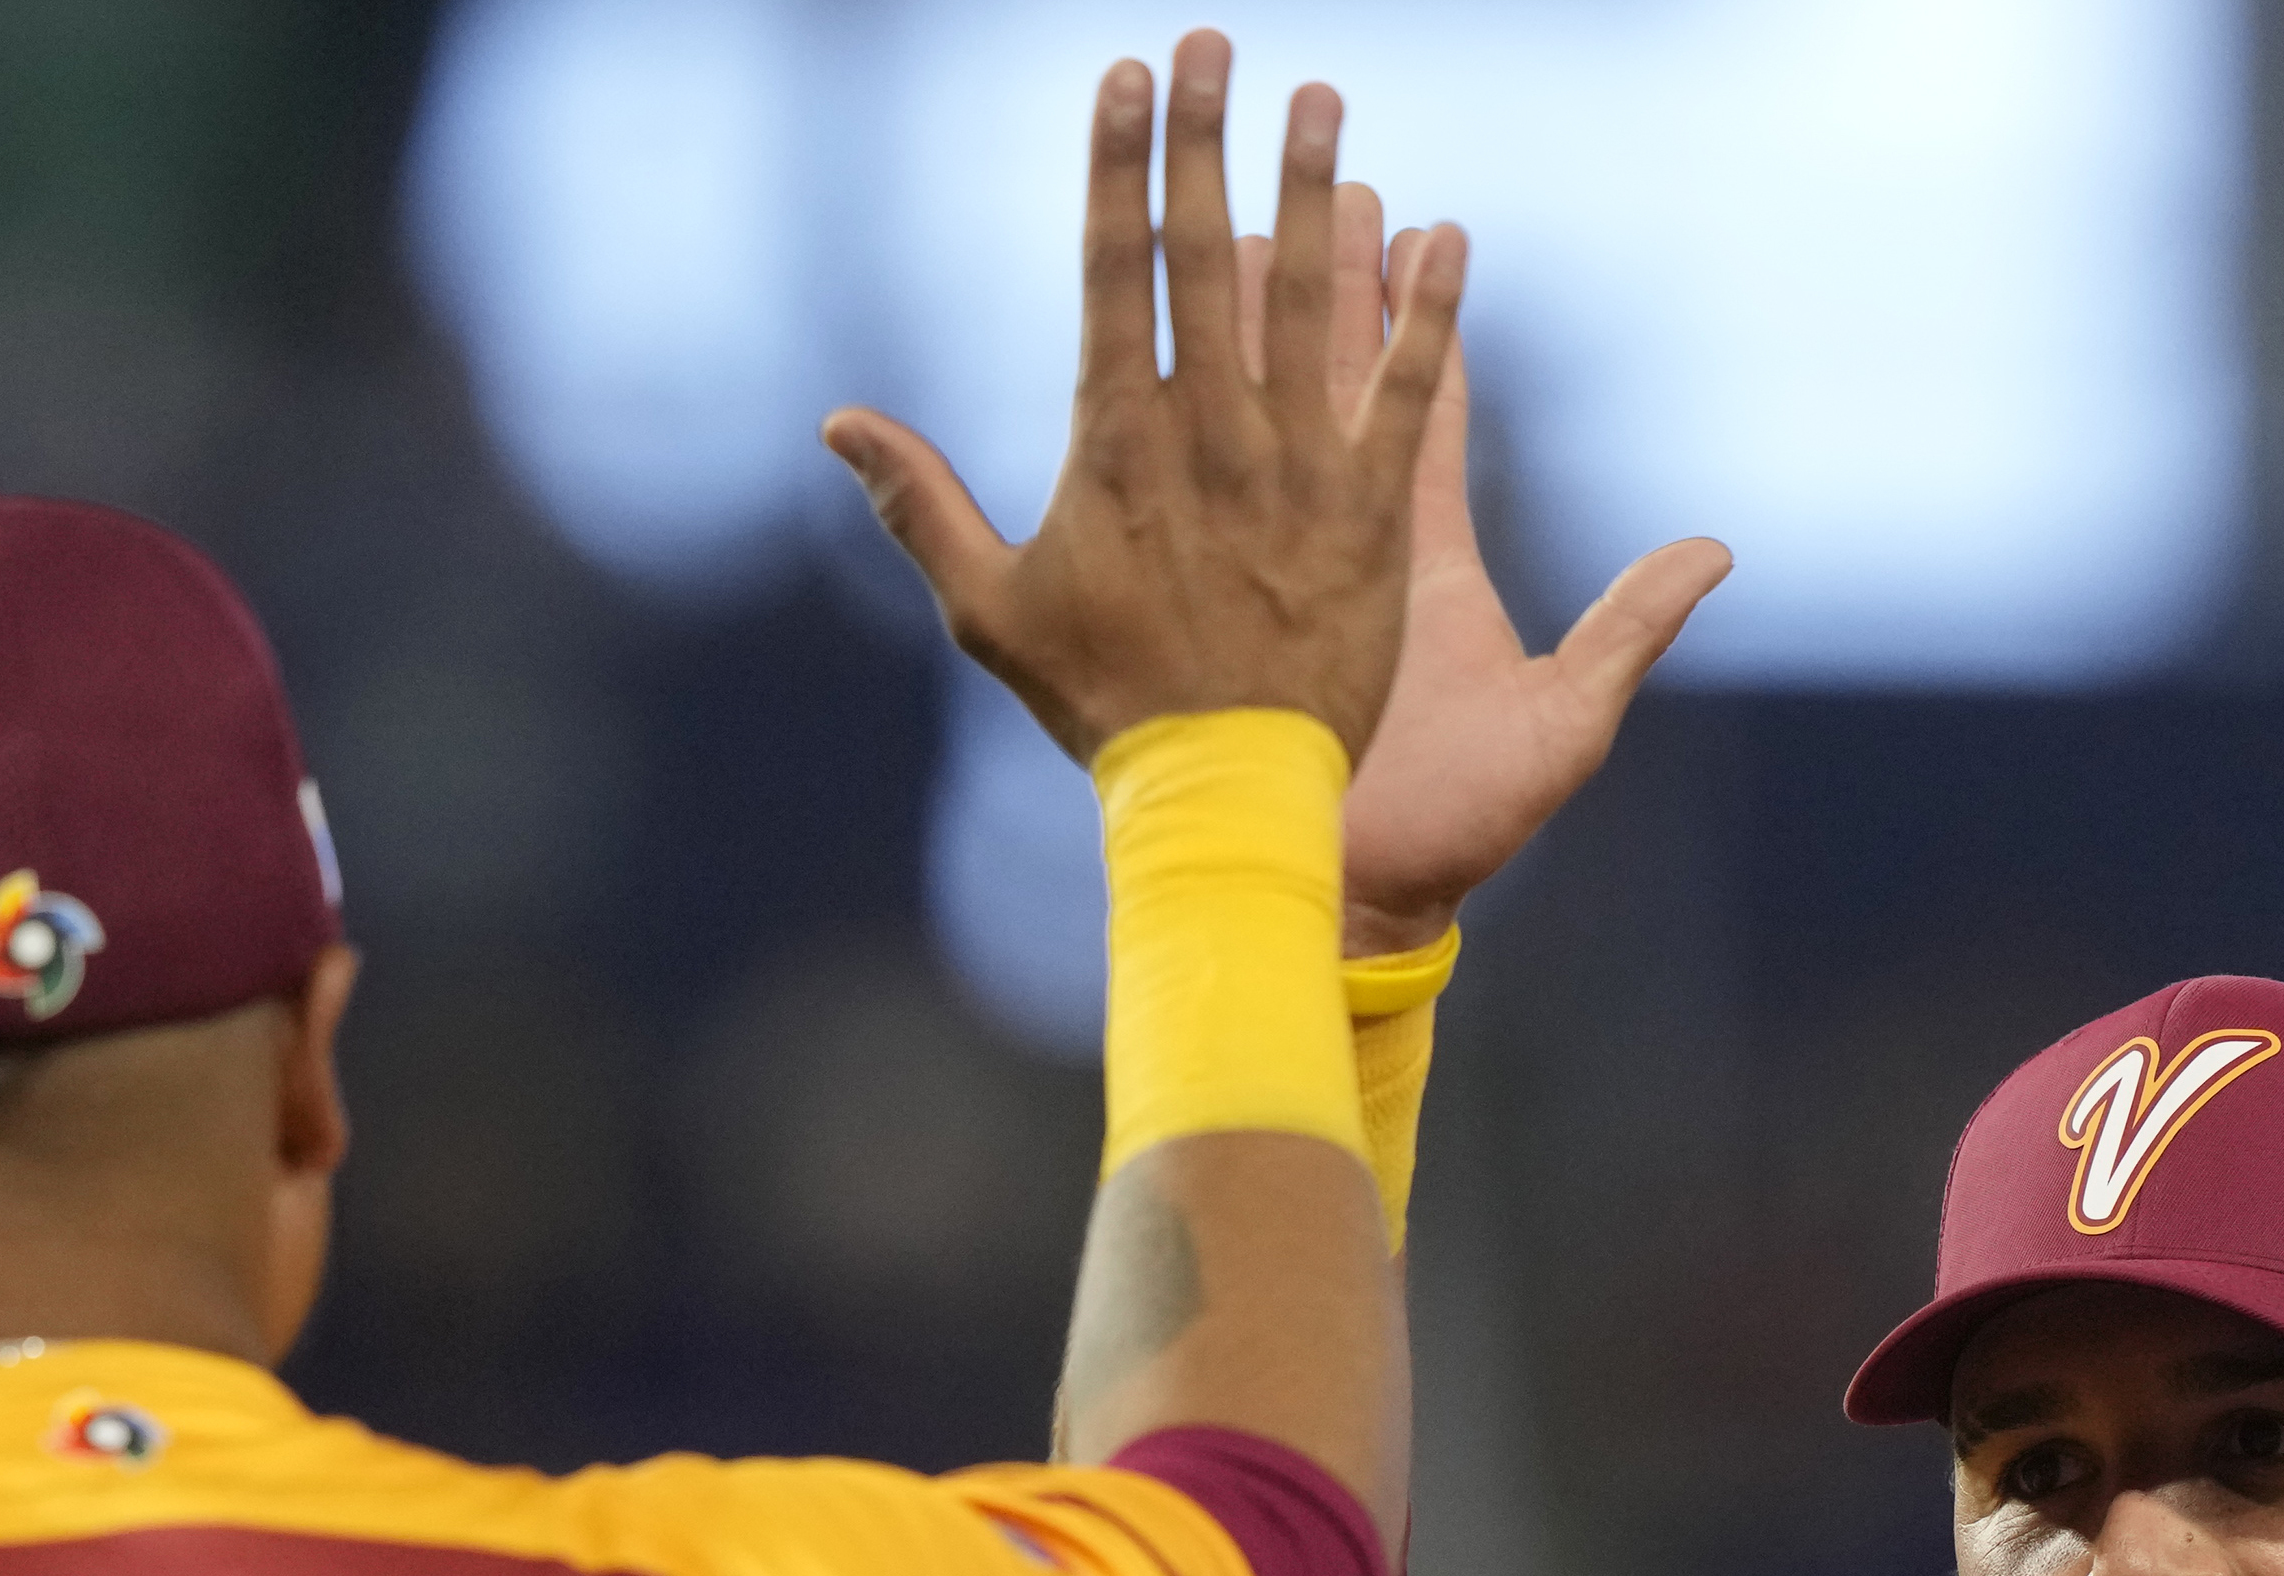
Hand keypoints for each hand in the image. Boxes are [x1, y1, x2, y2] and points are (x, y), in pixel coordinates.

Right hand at [826, 33, 1457, 765]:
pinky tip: (1445, 236)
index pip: (1116, 274)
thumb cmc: (1102, 704)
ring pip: (1310, 305)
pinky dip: (1429, 316)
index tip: (1128, 80)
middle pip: (1206, 258)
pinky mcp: (1371, 514)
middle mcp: (1209, 438)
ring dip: (1315, 193)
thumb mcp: (991, 611)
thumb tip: (838, 424)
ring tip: (1322, 100)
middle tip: (1213, 42)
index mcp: (1115, 445)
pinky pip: (1406, 395)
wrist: (1221, 792)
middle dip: (1207, 142)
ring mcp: (1295, 471)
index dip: (1121, 169)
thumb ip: (921, 507)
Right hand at [1234, 196, 1729, 953]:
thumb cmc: (1462, 826)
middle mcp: (1356, 541)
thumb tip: (1718, 550)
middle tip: (1324, 178)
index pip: (1425, 408)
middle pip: (1340, 378)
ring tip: (1253, 217)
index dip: (1422, 319)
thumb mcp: (1567, 724)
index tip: (1416, 227)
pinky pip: (1217, 487)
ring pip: (1271, 406)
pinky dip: (1202, 414)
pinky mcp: (1237, 594)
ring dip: (1265, 312)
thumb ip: (1631, 630)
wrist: (1355, 893)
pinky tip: (1181, 339)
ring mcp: (1290, 560)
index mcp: (1427, 555)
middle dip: (1330, 278)